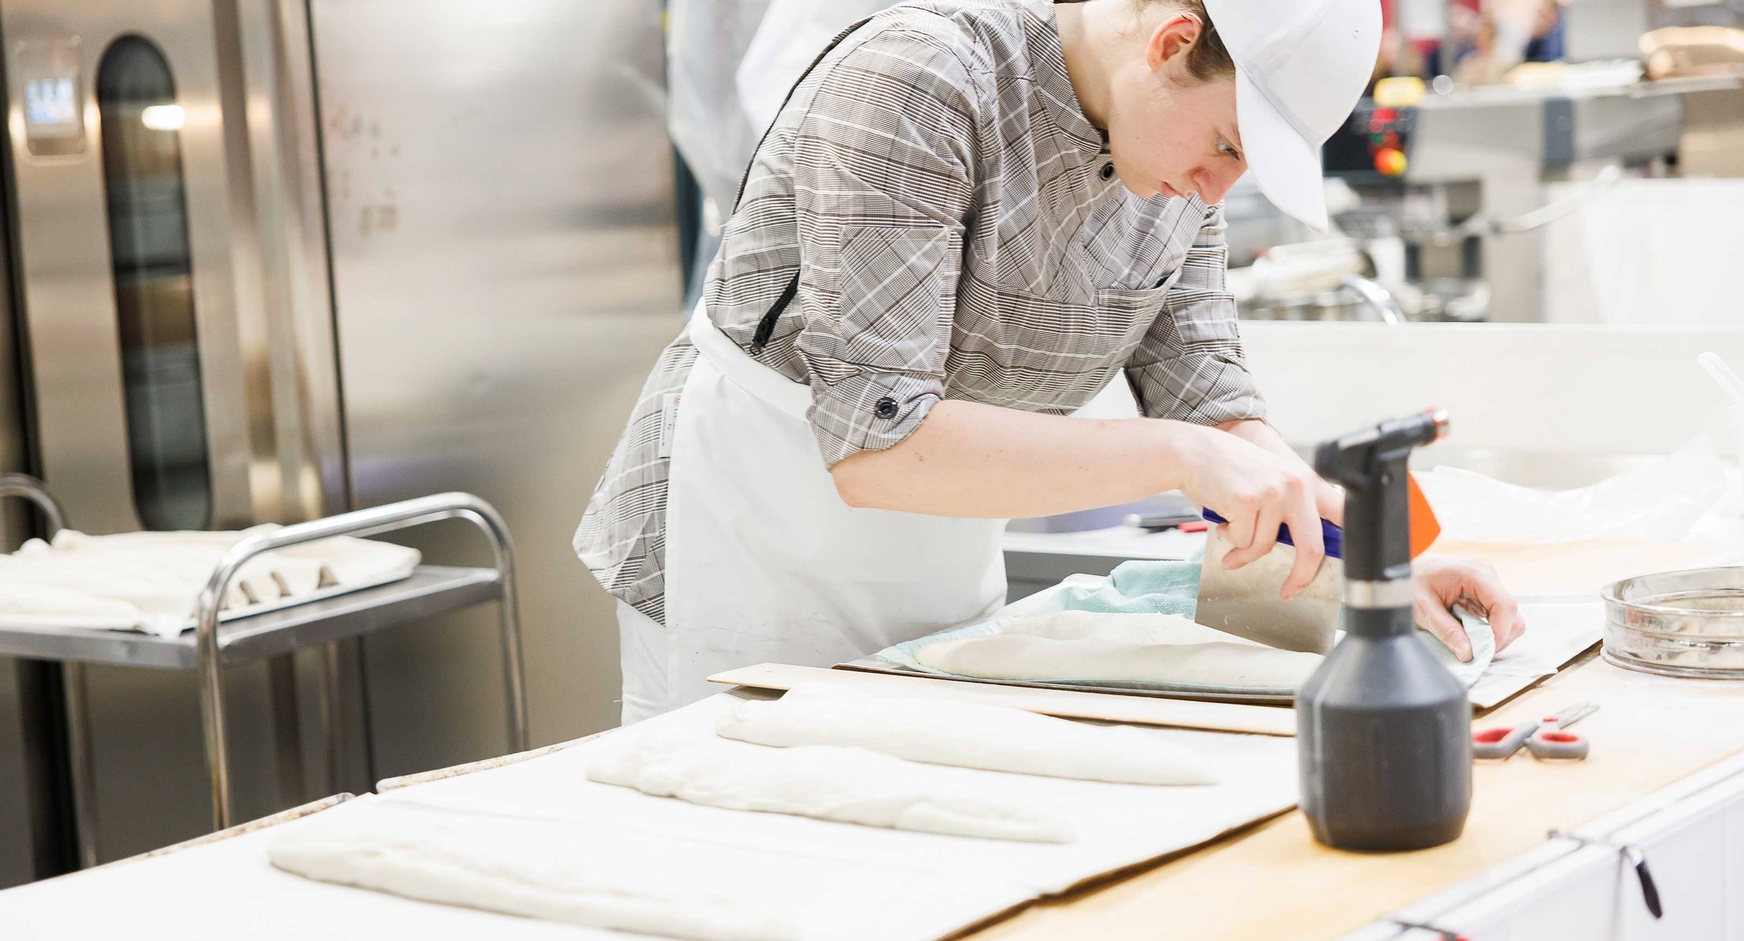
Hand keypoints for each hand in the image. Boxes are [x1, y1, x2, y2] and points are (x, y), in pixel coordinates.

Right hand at [1172, 423, 1327, 599]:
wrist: (1194, 453)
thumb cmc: (1230, 470)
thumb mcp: (1273, 482)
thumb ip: (1292, 509)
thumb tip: (1308, 548)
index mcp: (1306, 481)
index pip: (1340, 516)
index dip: (1345, 545)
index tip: (1338, 568)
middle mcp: (1295, 485)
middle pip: (1311, 547)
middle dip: (1300, 576)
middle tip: (1289, 590)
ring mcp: (1272, 493)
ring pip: (1264, 547)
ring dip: (1243, 551)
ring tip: (1230, 532)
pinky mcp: (1247, 502)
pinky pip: (1240, 541)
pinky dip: (1228, 538)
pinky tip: (1222, 519)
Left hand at [1412, 554, 1525, 661]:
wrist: (1405, 568)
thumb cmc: (1411, 581)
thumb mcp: (1423, 609)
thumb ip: (1446, 631)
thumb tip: (1469, 653)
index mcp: (1474, 573)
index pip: (1505, 606)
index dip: (1500, 633)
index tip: (1484, 651)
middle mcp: (1487, 575)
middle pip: (1511, 614)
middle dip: (1498, 637)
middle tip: (1474, 650)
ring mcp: (1488, 583)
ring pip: (1509, 617)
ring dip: (1494, 634)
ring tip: (1469, 641)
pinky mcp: (1485, 591)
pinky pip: (1498, 615)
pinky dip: (1488, 629)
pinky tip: (1468, 631)